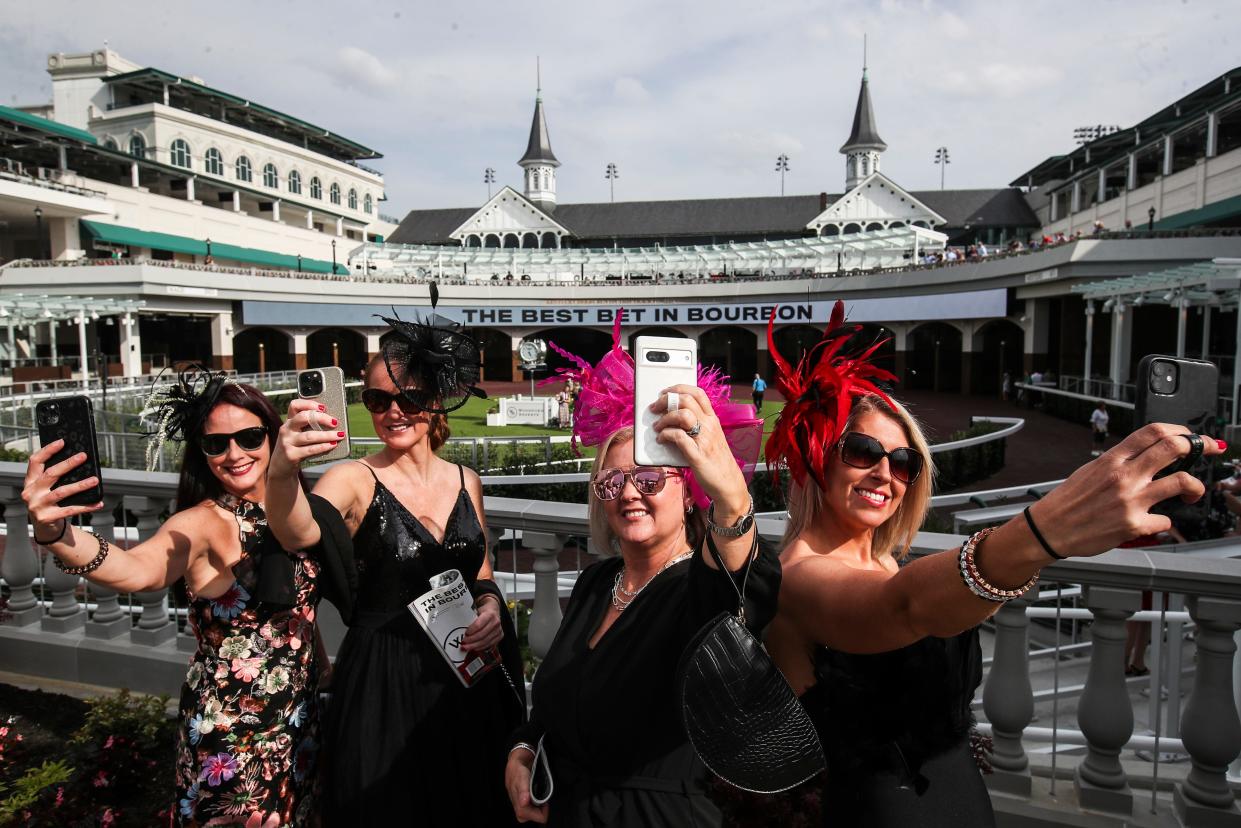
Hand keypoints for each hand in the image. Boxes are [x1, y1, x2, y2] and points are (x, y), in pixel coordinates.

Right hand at [22, 439, 102, 537]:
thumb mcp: (47, 488)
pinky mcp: (47, 517)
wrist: (45, 527)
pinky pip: (70, 510)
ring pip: (62, 491)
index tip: (62, 442)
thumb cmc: (50, 502)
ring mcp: (37, 505)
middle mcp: (30, 492)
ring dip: (80, 485)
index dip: (48, 450)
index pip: (35, 461)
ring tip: (95, 480)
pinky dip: (86, 506)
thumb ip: (55, 476)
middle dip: (68, 464)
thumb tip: (79, 459)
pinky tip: (98, 503)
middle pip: (50, 474)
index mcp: (30, 481)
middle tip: (83, 456)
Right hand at [270, 398, 343, 477]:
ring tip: (339, 435)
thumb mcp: (298, 434)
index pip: (295, 405)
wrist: (280, 468)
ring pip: (309, 435)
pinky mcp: (291, 455)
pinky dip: (323, 447)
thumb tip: (334, 421)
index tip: (324, 407)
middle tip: (335, 422)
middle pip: (303, 417)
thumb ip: (310, 426)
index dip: (309, 403)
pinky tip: (332, 445)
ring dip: (327, 435)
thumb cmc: (295, 448)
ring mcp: (287, 442)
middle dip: (322, 418)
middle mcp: (286, 429)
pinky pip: (310, 449)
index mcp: (289, 421)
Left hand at [461, 596, 503, 652]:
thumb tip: (459, 627)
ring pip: (485, 641)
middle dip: (471, 641)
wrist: (493, 610)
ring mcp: (498, 630)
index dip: (471, 630)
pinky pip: (489, 645)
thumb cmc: (483, 611)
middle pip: (482, 635)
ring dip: (475, 646)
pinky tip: (474, 648)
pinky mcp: (500, 636)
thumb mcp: (476, 610)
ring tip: (467, 647)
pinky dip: (481, 647)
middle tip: (463, 643)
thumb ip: (470, 618)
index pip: (479, 624)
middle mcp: (496, 622)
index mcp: (490, 614)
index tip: (465, 634)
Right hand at [505, 751, 548, 823]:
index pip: (530, 816)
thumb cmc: (518, 769)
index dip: (541, 811)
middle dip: (539, 811)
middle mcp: (518, 805)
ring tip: (540, 797)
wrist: (516, 762)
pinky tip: (537, 797)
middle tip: (543, 800)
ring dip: (538, 808)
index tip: (545, 802)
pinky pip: (530, 809)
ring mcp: (520, 803)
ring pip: (530, 814)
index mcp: (517, 801)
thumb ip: (523, 790)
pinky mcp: (522, 800)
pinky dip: (536, 805)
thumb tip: (524, 803)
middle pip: (531, 818)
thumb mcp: (522, 776)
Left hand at [648, 384, 747, 514]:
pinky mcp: (697, 455)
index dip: (679, 388)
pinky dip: (666, 435)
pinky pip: (679, 437)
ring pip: (683, 415)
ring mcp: (704, 440)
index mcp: (712, 420)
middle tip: (655, 408)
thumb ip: (697, 425)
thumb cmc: (716, 460)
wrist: (729, 483)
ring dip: (665, 418)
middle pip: (686, 400)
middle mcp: (709, 426)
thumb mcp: (711, 437)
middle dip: (666, 400)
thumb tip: (672, 417)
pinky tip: (661, 440)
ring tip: (657, 427)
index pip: (698, 393)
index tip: (665, 392)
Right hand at [1029, 424, 1222, 555]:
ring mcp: (1131, 501)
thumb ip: (1120, 462)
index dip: (1180, 430)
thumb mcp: (1090, 471)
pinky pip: (1165, 520)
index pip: (1153, 432)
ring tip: (1193, 492)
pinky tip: (1153, 521)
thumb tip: (1148, 456)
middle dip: (1201, 446)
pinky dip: (1163, 521)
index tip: (1191, 435)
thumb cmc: (1068, 501)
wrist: (1049, 529)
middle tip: (1209, 451)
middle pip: (1174, 448)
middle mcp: (1124, 476)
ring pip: (1182, 482)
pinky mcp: (1135, 525)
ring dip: (1196, 487)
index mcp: (1111, 460)